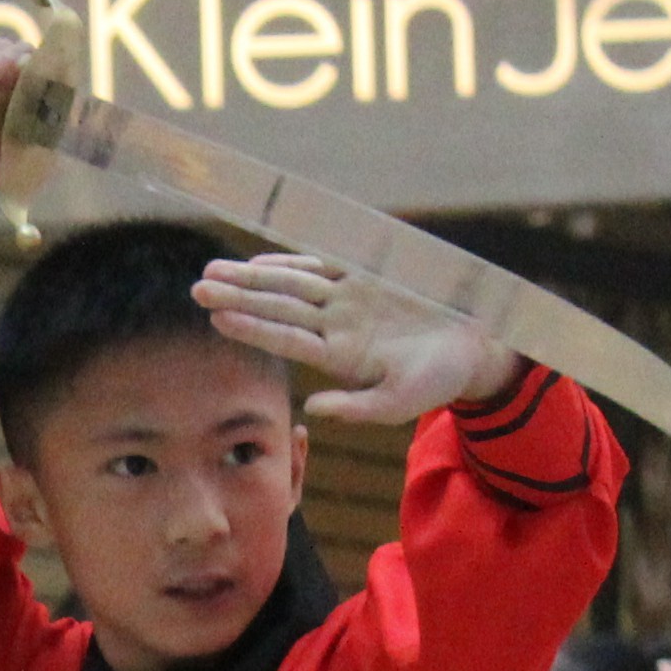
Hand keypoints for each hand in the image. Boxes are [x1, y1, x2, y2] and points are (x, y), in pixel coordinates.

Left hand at [196, 249, 520, 424]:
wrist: (473, 347)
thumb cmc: (439, 380)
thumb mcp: (402, 402)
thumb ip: (358, 407)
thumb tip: (312, 409)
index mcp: (340, 357)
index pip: (287, 339)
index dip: (253, 326)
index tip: (218, 317)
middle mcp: (336, 327)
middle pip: (278, 308)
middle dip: (238, 296)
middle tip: (197, 288)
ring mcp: (348, 301)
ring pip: (291, 286)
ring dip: (253, 276)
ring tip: (213, 270)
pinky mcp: (365, 278)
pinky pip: (321, 266)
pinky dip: (290, 262)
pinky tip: (259, 261)